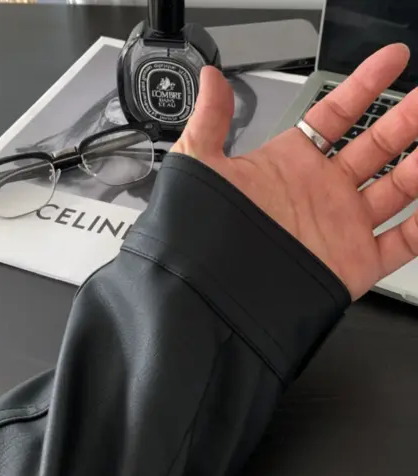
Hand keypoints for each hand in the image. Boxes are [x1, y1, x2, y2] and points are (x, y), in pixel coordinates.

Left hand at [171, 44, 417, 299]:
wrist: (211, 295)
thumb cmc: (201, 232)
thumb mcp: (198, 167)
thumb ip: (211, 122)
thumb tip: (211, 80)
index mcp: (292, 165)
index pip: (338, 115)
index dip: (365, 85)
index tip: (392, 61)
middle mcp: (322, 192)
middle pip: (378, 146)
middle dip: (406, 120)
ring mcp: (343, 226)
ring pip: (398, 188)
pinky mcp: (356, 263)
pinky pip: (403, 242)